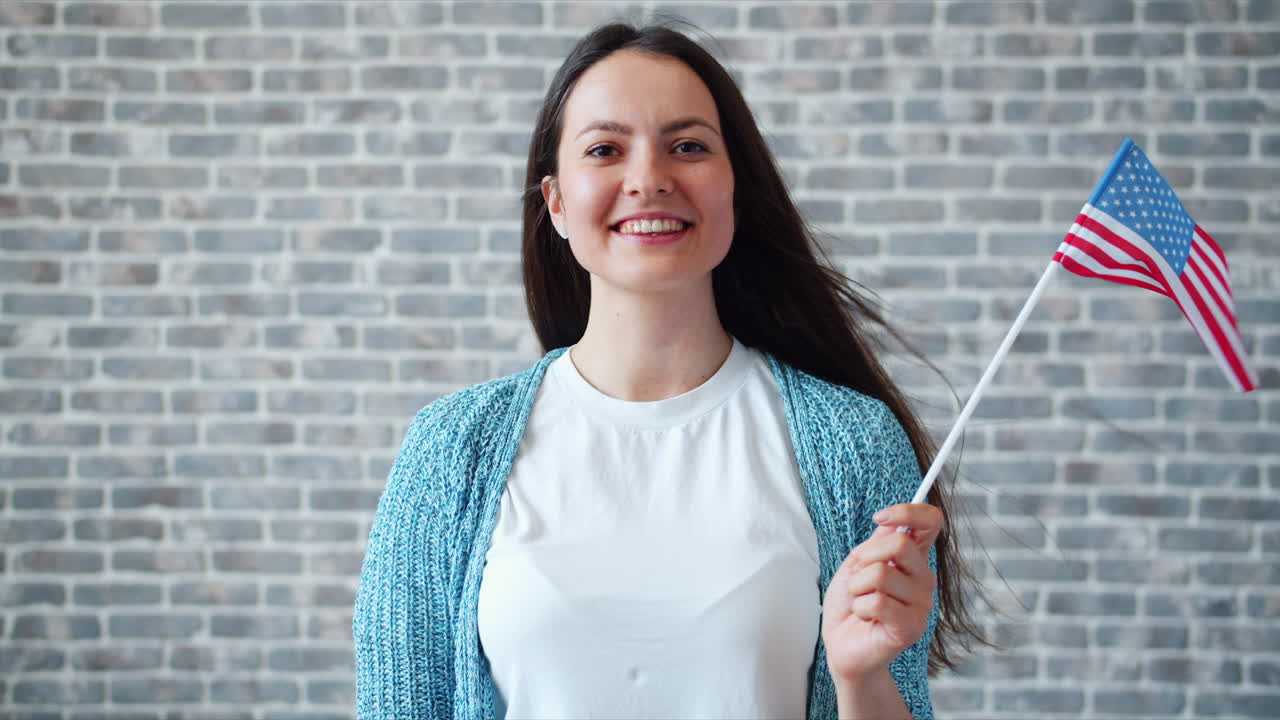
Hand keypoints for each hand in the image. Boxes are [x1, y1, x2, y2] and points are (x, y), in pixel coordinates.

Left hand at [821, 503, 940, 687]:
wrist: (842, 644)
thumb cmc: (850, 603)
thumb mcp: (858, 563)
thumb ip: (878, 541)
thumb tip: (894, 522)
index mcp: (914, 559)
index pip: (931, 522)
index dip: (908, 511)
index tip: (880, 518)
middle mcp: (924, 579)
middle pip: (899, 544)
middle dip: (865, 557)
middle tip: (858, 578)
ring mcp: (922, 604)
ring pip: (881, 574)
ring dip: (858, 587)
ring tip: (861, 602)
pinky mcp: (912, 627)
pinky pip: (877, 602)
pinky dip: (860, 607)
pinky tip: (865, 618)